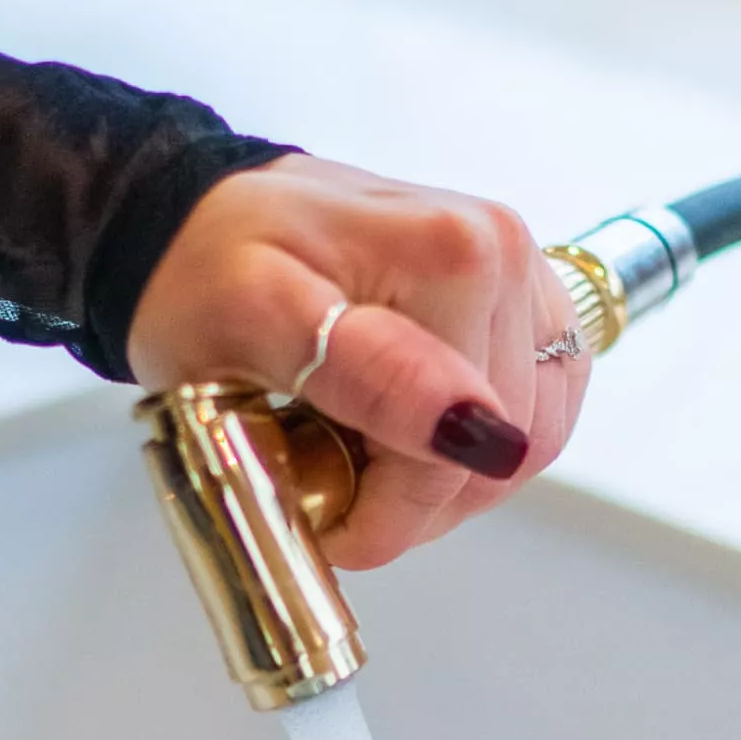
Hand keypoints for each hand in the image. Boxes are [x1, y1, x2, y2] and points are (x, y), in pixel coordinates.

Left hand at [128, 158, 585, 568]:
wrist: (201, 218)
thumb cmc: (207, 267)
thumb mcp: (252, 321)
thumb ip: (365, 372)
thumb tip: (476, 432)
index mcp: (454, 256)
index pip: (455, 450)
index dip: (386, 515)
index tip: (320, 522)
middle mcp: (504, 253)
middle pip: (500, 454)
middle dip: (412, 497)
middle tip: (328, 480)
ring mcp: (525, 274)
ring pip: (526, 444)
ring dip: (446, 476)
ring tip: (361, 451)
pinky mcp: (529, 300)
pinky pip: (539, 411)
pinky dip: (474, 444)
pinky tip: (408, 430)